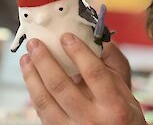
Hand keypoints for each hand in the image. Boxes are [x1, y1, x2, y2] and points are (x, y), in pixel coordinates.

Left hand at [19, 33, 146, 124]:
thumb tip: (94, 39)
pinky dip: (34, 92)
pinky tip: (31, 78)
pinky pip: (42, 112)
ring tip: (27, 58)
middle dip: (45, 60)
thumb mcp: (126, 91)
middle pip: (61, 85)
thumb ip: (110, 66)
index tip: (66, 37)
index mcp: (113, 103)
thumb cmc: (123, 113)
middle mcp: (92, 117)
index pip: (94, 72)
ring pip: (45, 100)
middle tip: (35, 43)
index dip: (78, 52)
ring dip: (32, 76)